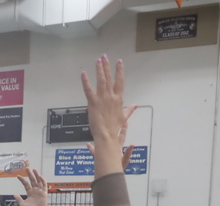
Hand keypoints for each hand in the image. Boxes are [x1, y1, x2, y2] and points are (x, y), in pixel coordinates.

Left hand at [14, 168, 49, 205]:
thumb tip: (14, 194)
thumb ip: (19, 199)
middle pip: (32, 180)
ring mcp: (40, 191)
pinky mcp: (44, 193)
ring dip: (36, 175)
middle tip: (27, 168)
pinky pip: (44, 185)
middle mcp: (35, 191)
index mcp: (30, 193)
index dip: (22, 180)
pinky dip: (42, 180)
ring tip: (34, 169)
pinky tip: (39, 176)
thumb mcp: (22, 205)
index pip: (26, 184)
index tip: (18, 176)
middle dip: (30, 174)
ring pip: (38, 181)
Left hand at [81, 56, 137, 177]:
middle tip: (104, 56)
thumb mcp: (124, 117)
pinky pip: (88, 90)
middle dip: (107, 66)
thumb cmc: (115, 127)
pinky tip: (83, 74)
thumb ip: (129, 110)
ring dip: (99, 69)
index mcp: (118, 98)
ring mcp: (102, 98)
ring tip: (98, 60)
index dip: (119, 71)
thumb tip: (136, 105)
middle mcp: (111, 96)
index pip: (120, 81)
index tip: (119, 61)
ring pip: (101, 80)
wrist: (107, 135)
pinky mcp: (92, 103)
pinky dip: (85, 81)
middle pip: (109, 78)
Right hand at [86, 120, 133, 169]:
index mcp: (118, 149)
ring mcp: (106, 153)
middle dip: (112, 129)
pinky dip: (92, 149)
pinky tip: (88, 145)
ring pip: (103, 142)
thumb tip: (132, 145)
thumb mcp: (124, 161)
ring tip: (98, 131)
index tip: (125, 121)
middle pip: (112, 137)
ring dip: (100, 137)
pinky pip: (95, 152)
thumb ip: (128, 153)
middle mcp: (112, 149)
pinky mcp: (100, 158)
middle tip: (112, 122)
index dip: (123, 129)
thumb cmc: (119, 170)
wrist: (111, 177)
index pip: (121, 137)